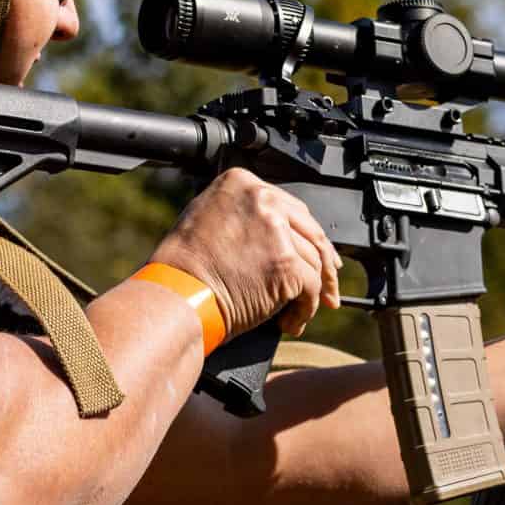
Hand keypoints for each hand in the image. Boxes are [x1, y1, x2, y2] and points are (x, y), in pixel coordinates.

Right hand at [149, 169, 342, 339]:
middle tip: (328, 286)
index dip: (306, 235)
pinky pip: (311, 288)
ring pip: (313, 262)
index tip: (316, 252)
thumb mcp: (206, 217)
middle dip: (324, 263)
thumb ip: (241, 215)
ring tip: (297, 313)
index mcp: (241, 183)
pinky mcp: (287, 265)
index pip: (291, 207)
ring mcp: (277, 231)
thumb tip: (271, 234)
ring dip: (311, 292)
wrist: (177, 294)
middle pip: (310, 232)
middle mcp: (262, 199)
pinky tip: (291, 322)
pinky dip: (305, 309)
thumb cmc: (181, 267)